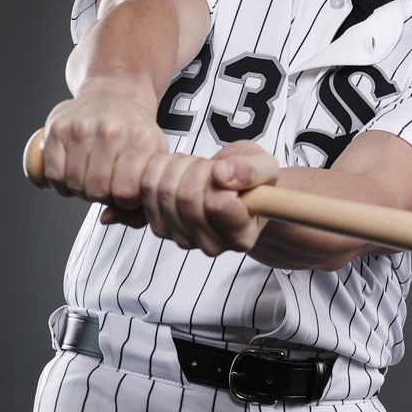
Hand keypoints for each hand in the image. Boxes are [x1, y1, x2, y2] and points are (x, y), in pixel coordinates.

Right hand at [42, 82, 164, 220]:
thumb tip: (107, 219)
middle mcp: (111, 131)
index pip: (125, 192)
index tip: (125, 194)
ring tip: (90, 180)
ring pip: (73, 184)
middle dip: (101, 197)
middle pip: (96, 191)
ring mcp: (82, 128)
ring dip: (80, 191)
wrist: (116, 92)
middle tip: (105, 187)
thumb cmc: (136, 132)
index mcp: (141, 140)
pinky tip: (72, 179)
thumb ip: (142, 196)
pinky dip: (61, 186)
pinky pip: (53, 174)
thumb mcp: (152, 158)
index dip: (124, 202)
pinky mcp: (58, 128)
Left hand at [139, 142, 278, 255]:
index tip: (229, 172)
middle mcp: (213, 245)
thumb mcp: (265, 166)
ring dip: (179, 167)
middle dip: (198, 168)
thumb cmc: (248, 180)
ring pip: (164, 192)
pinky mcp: (161, 228)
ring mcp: (184, 239)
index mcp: (242, 236)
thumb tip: (223, 176)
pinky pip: (146, 190)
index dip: (220, 178)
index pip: (218, 205)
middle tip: (212, 166)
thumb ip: (253, 170)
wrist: (230, 186)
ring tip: (197, 168)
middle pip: (187, 197)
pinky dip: (160, 170)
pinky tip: (179, 172)